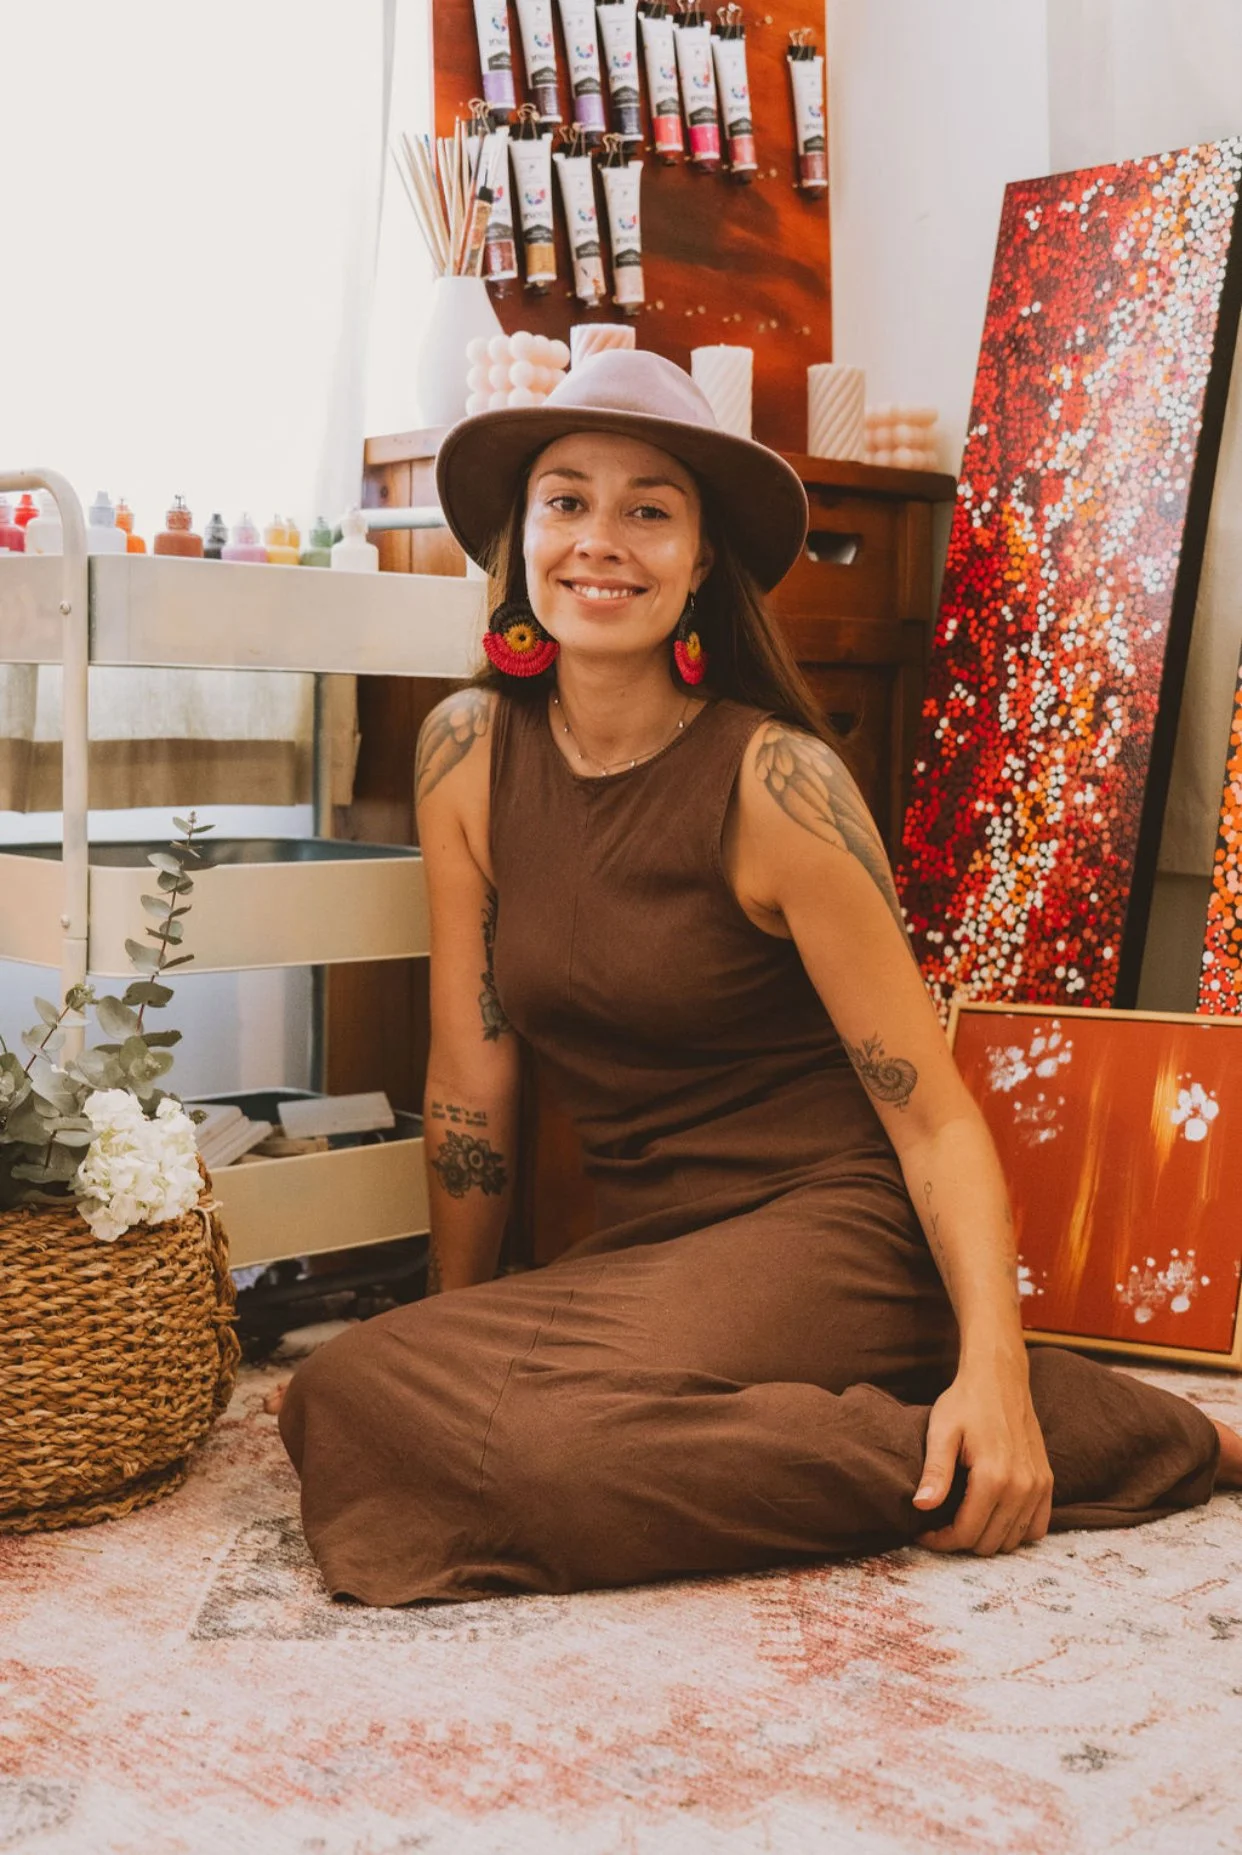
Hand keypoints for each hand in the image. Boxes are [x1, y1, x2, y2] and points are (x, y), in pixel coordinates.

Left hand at [912, 1361, 1053, 1555]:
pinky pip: (1037, 1527)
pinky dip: (1016, 1531)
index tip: (924, 1533)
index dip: (941, 1541)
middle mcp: (1022, 1487)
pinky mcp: (1047, 1481)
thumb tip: (921, 1507)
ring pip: (1013, 1540)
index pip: (967, 1534)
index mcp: (993, 1477)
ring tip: (963, 1519)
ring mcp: (1038, 1486)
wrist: (1000, 1378)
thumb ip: (936, 1472)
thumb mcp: (941, 1432)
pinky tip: (994, 1516)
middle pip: (989, 1543)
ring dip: (987, 1538)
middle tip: (940, 1525)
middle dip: (961, 1540)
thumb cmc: (965, 1402)